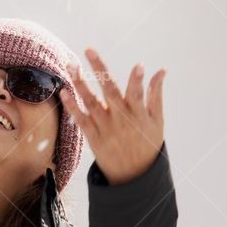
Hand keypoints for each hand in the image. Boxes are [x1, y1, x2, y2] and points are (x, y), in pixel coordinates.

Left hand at [58, 48, 166, 184]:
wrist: (133, 176)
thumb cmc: (148, 143)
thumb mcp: (157, 120)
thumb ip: (156, 94)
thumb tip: (161, 70)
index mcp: (138, 114)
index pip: (138, 94)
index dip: (138, 81)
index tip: (139, 66)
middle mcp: (121, 119)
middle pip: (109, 91)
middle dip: (100, 69)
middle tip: (89, 49)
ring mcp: (106, 128)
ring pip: (91, 102)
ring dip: (80, 83)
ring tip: (72, 65)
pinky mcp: (94, 138)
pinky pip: (81, 120)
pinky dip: (73, 106)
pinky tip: (64, 92)